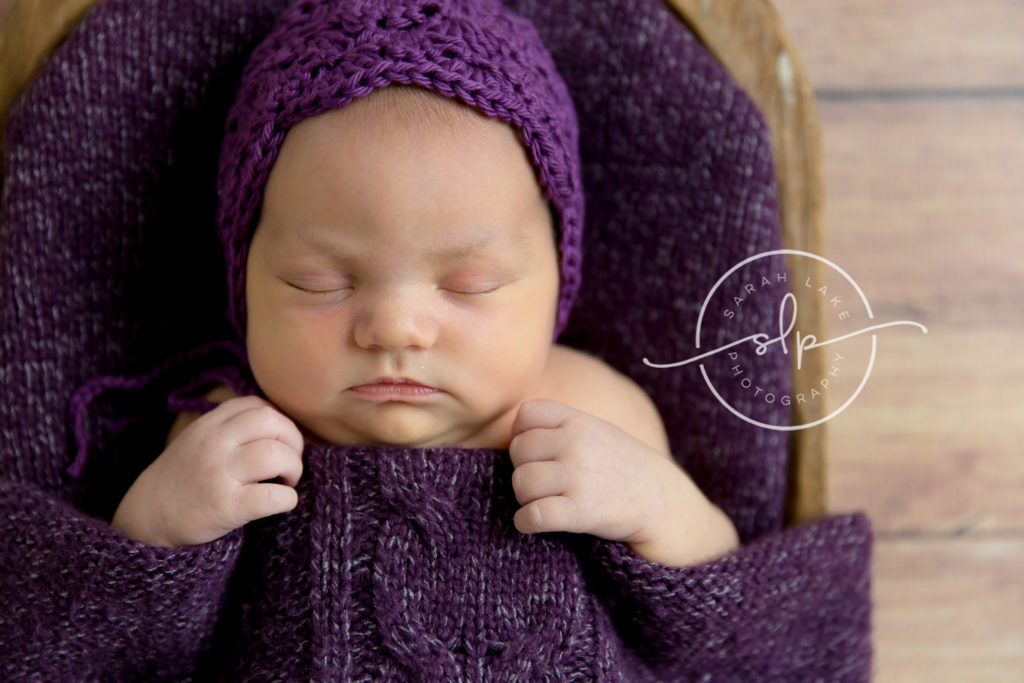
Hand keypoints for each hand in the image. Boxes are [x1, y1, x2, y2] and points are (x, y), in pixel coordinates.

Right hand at [111, 396, 303, 546]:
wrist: (147, 518)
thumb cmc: (183, 478)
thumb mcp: (198, 440)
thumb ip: (230, 427)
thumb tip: (279, 424)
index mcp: (208, 425)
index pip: (256, 405)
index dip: (280, 421)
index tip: (280, 442)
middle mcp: (213, 445)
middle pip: (271, 423)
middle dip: (293, 441)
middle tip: (290, 462)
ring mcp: (218, 475)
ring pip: (275, 456)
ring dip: (293, 468)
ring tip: (287, 481)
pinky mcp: (225, 507)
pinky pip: (271, 497)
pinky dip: (287, 499)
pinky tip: (282, 502)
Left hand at [509, 399, 737, 566]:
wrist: (662, 500)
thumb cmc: (619, 465)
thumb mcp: (595, 430)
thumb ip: (559, 426)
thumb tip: (513, 436)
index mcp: (578, 421)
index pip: (526, 415)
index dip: (522, 434)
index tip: (537, 453)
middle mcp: (576, 444)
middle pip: (518, 451)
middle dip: (523, 468)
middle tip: (543, 482)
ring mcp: (579, 477)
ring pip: (522, 482)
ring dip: (524, 497)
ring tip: (540, 501)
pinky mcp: (580, 512)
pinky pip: (534, 515)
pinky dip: (525, 522)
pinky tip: (532, 522)